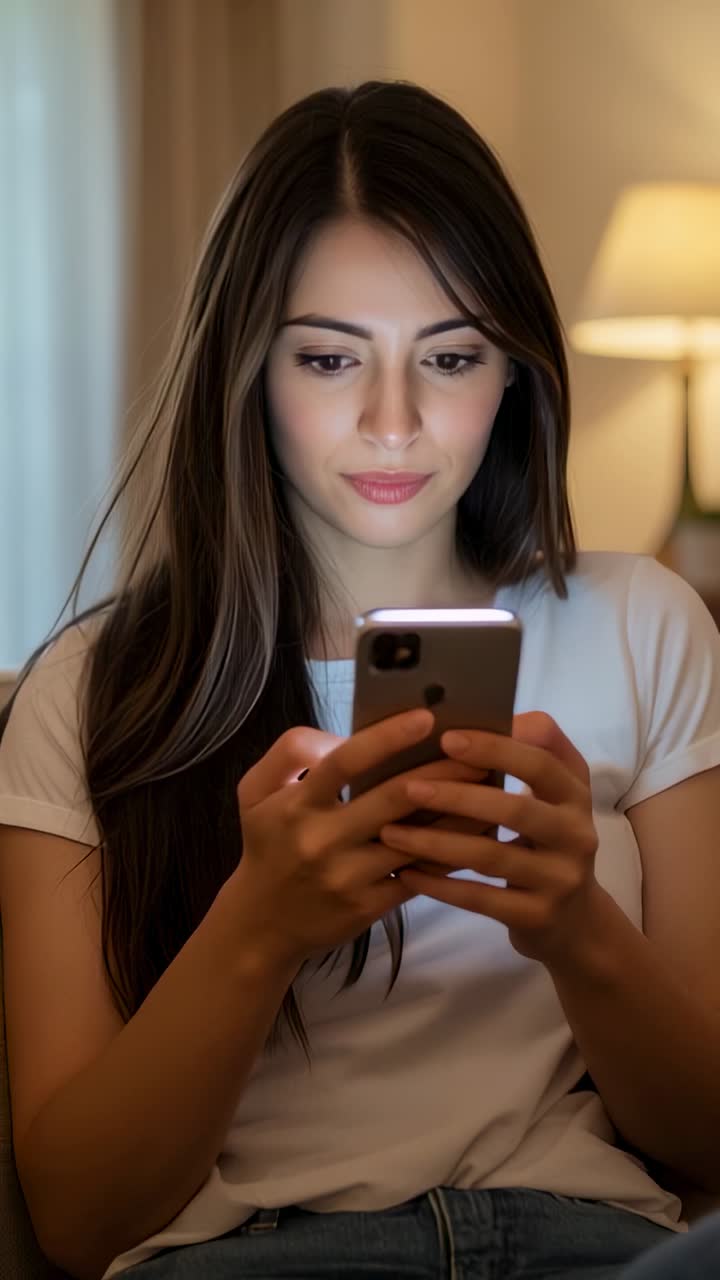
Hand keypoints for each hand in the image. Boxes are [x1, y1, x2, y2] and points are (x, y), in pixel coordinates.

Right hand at [229, 708, 486, 969]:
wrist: (263, 922)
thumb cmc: (268, 844)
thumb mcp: (255, 791)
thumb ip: (291, 752)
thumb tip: (342, 736)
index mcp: (297, 805)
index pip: (345, 762)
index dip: (388, 738)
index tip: (427, 717)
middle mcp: (322, 840)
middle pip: (393, 799)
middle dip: (442, 772)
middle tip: (482, 750)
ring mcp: (348, 877)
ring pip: (415, 839)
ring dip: (457, 813)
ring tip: (492, 788)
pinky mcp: (369, 906)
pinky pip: (419, 874)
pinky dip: (449, 853)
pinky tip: (476, 834)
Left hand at [378, 712, 600, 965]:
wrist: (575, 922)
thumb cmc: (547, 842)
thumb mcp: (552, 798)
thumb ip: (525, 758)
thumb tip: (467, 721)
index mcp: (575, 794)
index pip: (541, 761)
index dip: (496, 747)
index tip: (446, 736)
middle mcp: (576, 833)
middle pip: (516, 809)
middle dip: (457, 795)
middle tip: (408, 786)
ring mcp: (560, 879)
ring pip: (491, 856)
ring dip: (435, 842)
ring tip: (389, 831)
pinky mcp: (538, 916)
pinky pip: (480, 899)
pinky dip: (440, 885)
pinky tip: (405, 873)